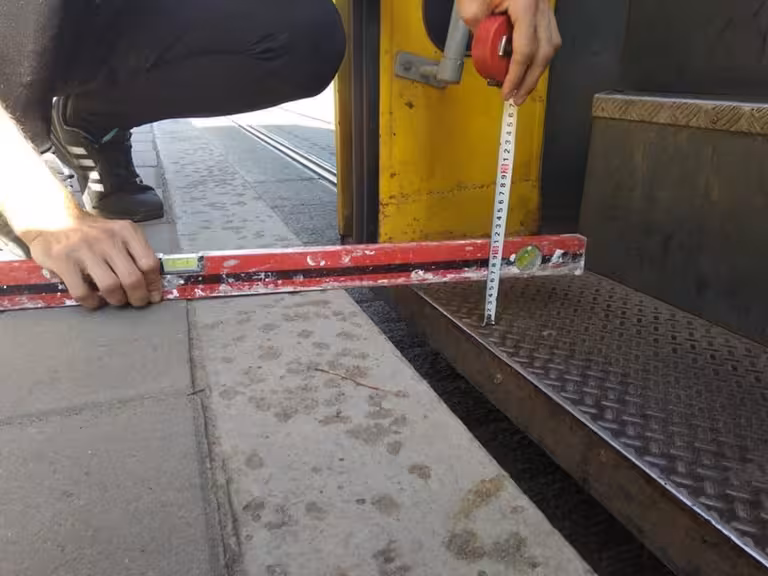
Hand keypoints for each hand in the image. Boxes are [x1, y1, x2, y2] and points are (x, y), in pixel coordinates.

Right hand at [21, 215, 162, 308]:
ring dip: (117, 300)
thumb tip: (152, 284)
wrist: (53, 217)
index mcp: (126, 231)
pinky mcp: (63, 261)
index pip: (149, 263)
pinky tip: (95, 300)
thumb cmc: (91, 231)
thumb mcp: (118, 233)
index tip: (154, 295)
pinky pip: (83, 292)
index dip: (154, 284)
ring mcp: (85, 249)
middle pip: (133, 278)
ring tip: (116, 299)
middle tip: (137, 302)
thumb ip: (134, 252)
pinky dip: (92, 302)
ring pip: (110, 287)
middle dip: (138, 297)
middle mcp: (107, 239)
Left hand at [459, 0, 561, 103]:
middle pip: (544, 52)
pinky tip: (526, 65)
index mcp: (525, 4)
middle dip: (530, 80)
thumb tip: (489, 51)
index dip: (517, 75)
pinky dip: (537, 54)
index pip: (525, 49)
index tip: (507, 90)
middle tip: (517, 97)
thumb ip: (478, 29)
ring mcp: (544, 6)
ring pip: (550, 45)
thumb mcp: (470, 4)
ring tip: (521, 86)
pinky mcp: (541, 8)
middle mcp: (540, 5)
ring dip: (536, 69)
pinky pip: (546, 35)